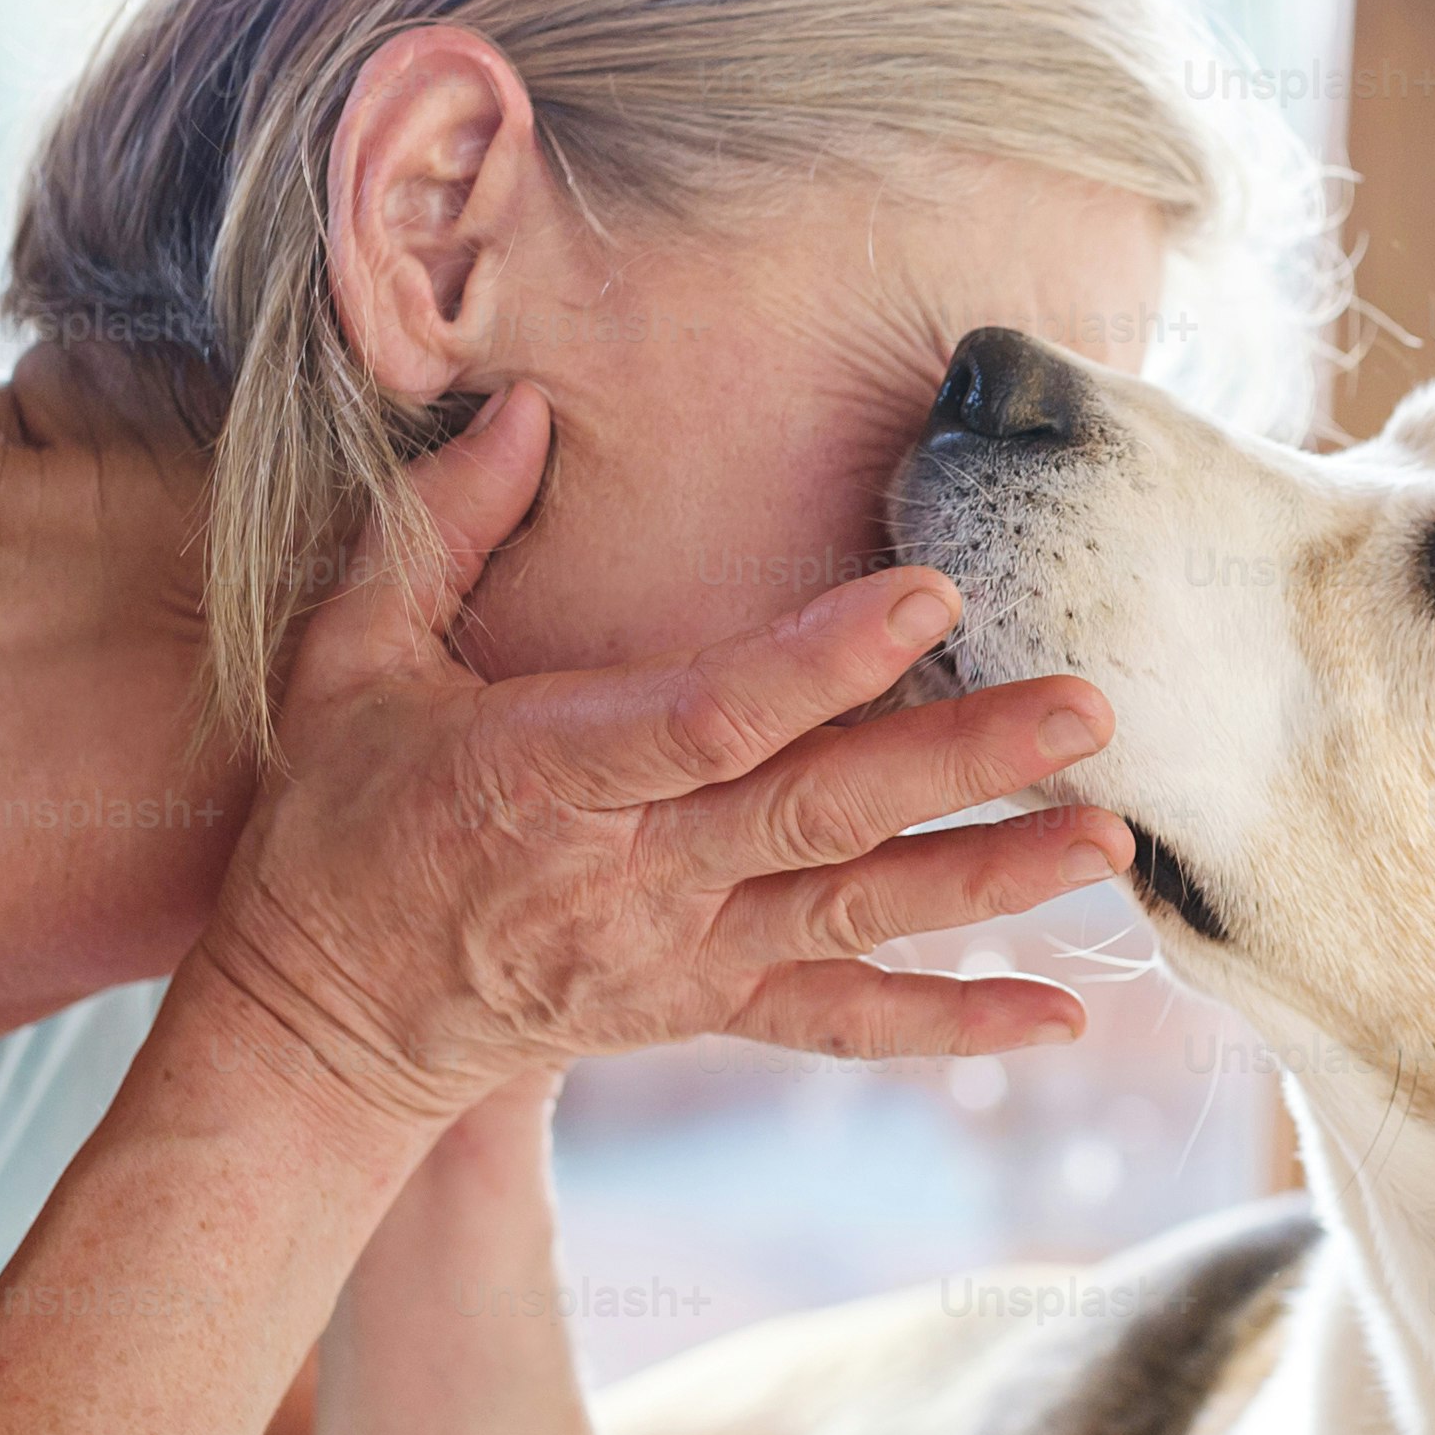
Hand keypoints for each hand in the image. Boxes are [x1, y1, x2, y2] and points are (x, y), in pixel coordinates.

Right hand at [190, 385, 1129, 1131]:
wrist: (322, 1018)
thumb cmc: (339, 815)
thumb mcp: (347, 659)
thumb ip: (438, 530)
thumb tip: (531, 406)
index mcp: (542, 775)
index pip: (706, 719)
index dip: (821, 664)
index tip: (931, 597)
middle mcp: (626, 876)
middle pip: (815, 816)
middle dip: (958, 764)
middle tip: (1088, 710)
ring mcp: (676, 954)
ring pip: (852, 915)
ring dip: (988, 882)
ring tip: (1112, 840)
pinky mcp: (704, 1009)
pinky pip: (839, 1022)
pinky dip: (949, 1027)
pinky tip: (1059, 1015)